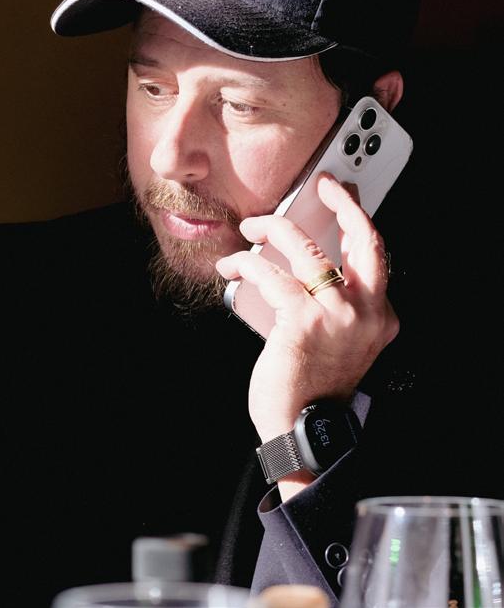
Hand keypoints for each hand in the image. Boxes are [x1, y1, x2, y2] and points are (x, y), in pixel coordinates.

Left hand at [215, 173, 398, 445]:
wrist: (302, 429)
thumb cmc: (309, 386)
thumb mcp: (335, 341)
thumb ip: (329, 303)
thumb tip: (296, 261)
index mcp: (380, 316)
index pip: (375, 255)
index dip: (357, 220)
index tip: (342, 198)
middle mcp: (367, 312)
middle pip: (364, 239)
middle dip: (343, 202)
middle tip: (322, 184)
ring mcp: (337, 315)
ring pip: (306, 248)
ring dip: (272, 229)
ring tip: (250, 229)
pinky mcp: (303, 320)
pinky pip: (270, 274)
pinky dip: (246, 263)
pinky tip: (232, 266)